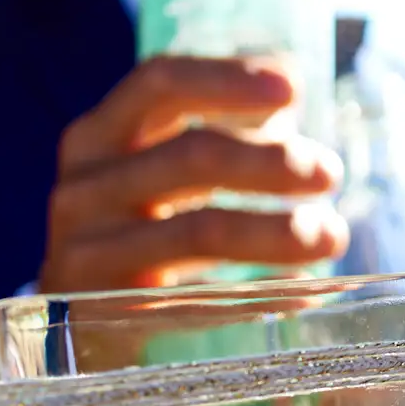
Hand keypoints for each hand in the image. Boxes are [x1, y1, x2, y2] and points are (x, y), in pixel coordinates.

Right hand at [38, 56, 347, 292]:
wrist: (72, 327)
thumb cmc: (136, 233)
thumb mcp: (162, 174)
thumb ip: (221, 132)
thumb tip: (289, 97)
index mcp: (97, 137)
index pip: (160, 84)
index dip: (227, 78)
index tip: (293, 89)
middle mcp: (84, 188)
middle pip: (191, 156)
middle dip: (272, 161)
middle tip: (330, 172)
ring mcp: (90, 254)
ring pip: (199, 230)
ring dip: (277, 230)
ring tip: (332, 236)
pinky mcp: (112, 315)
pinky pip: (199, 301)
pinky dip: (259, 294)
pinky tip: (304, 293)